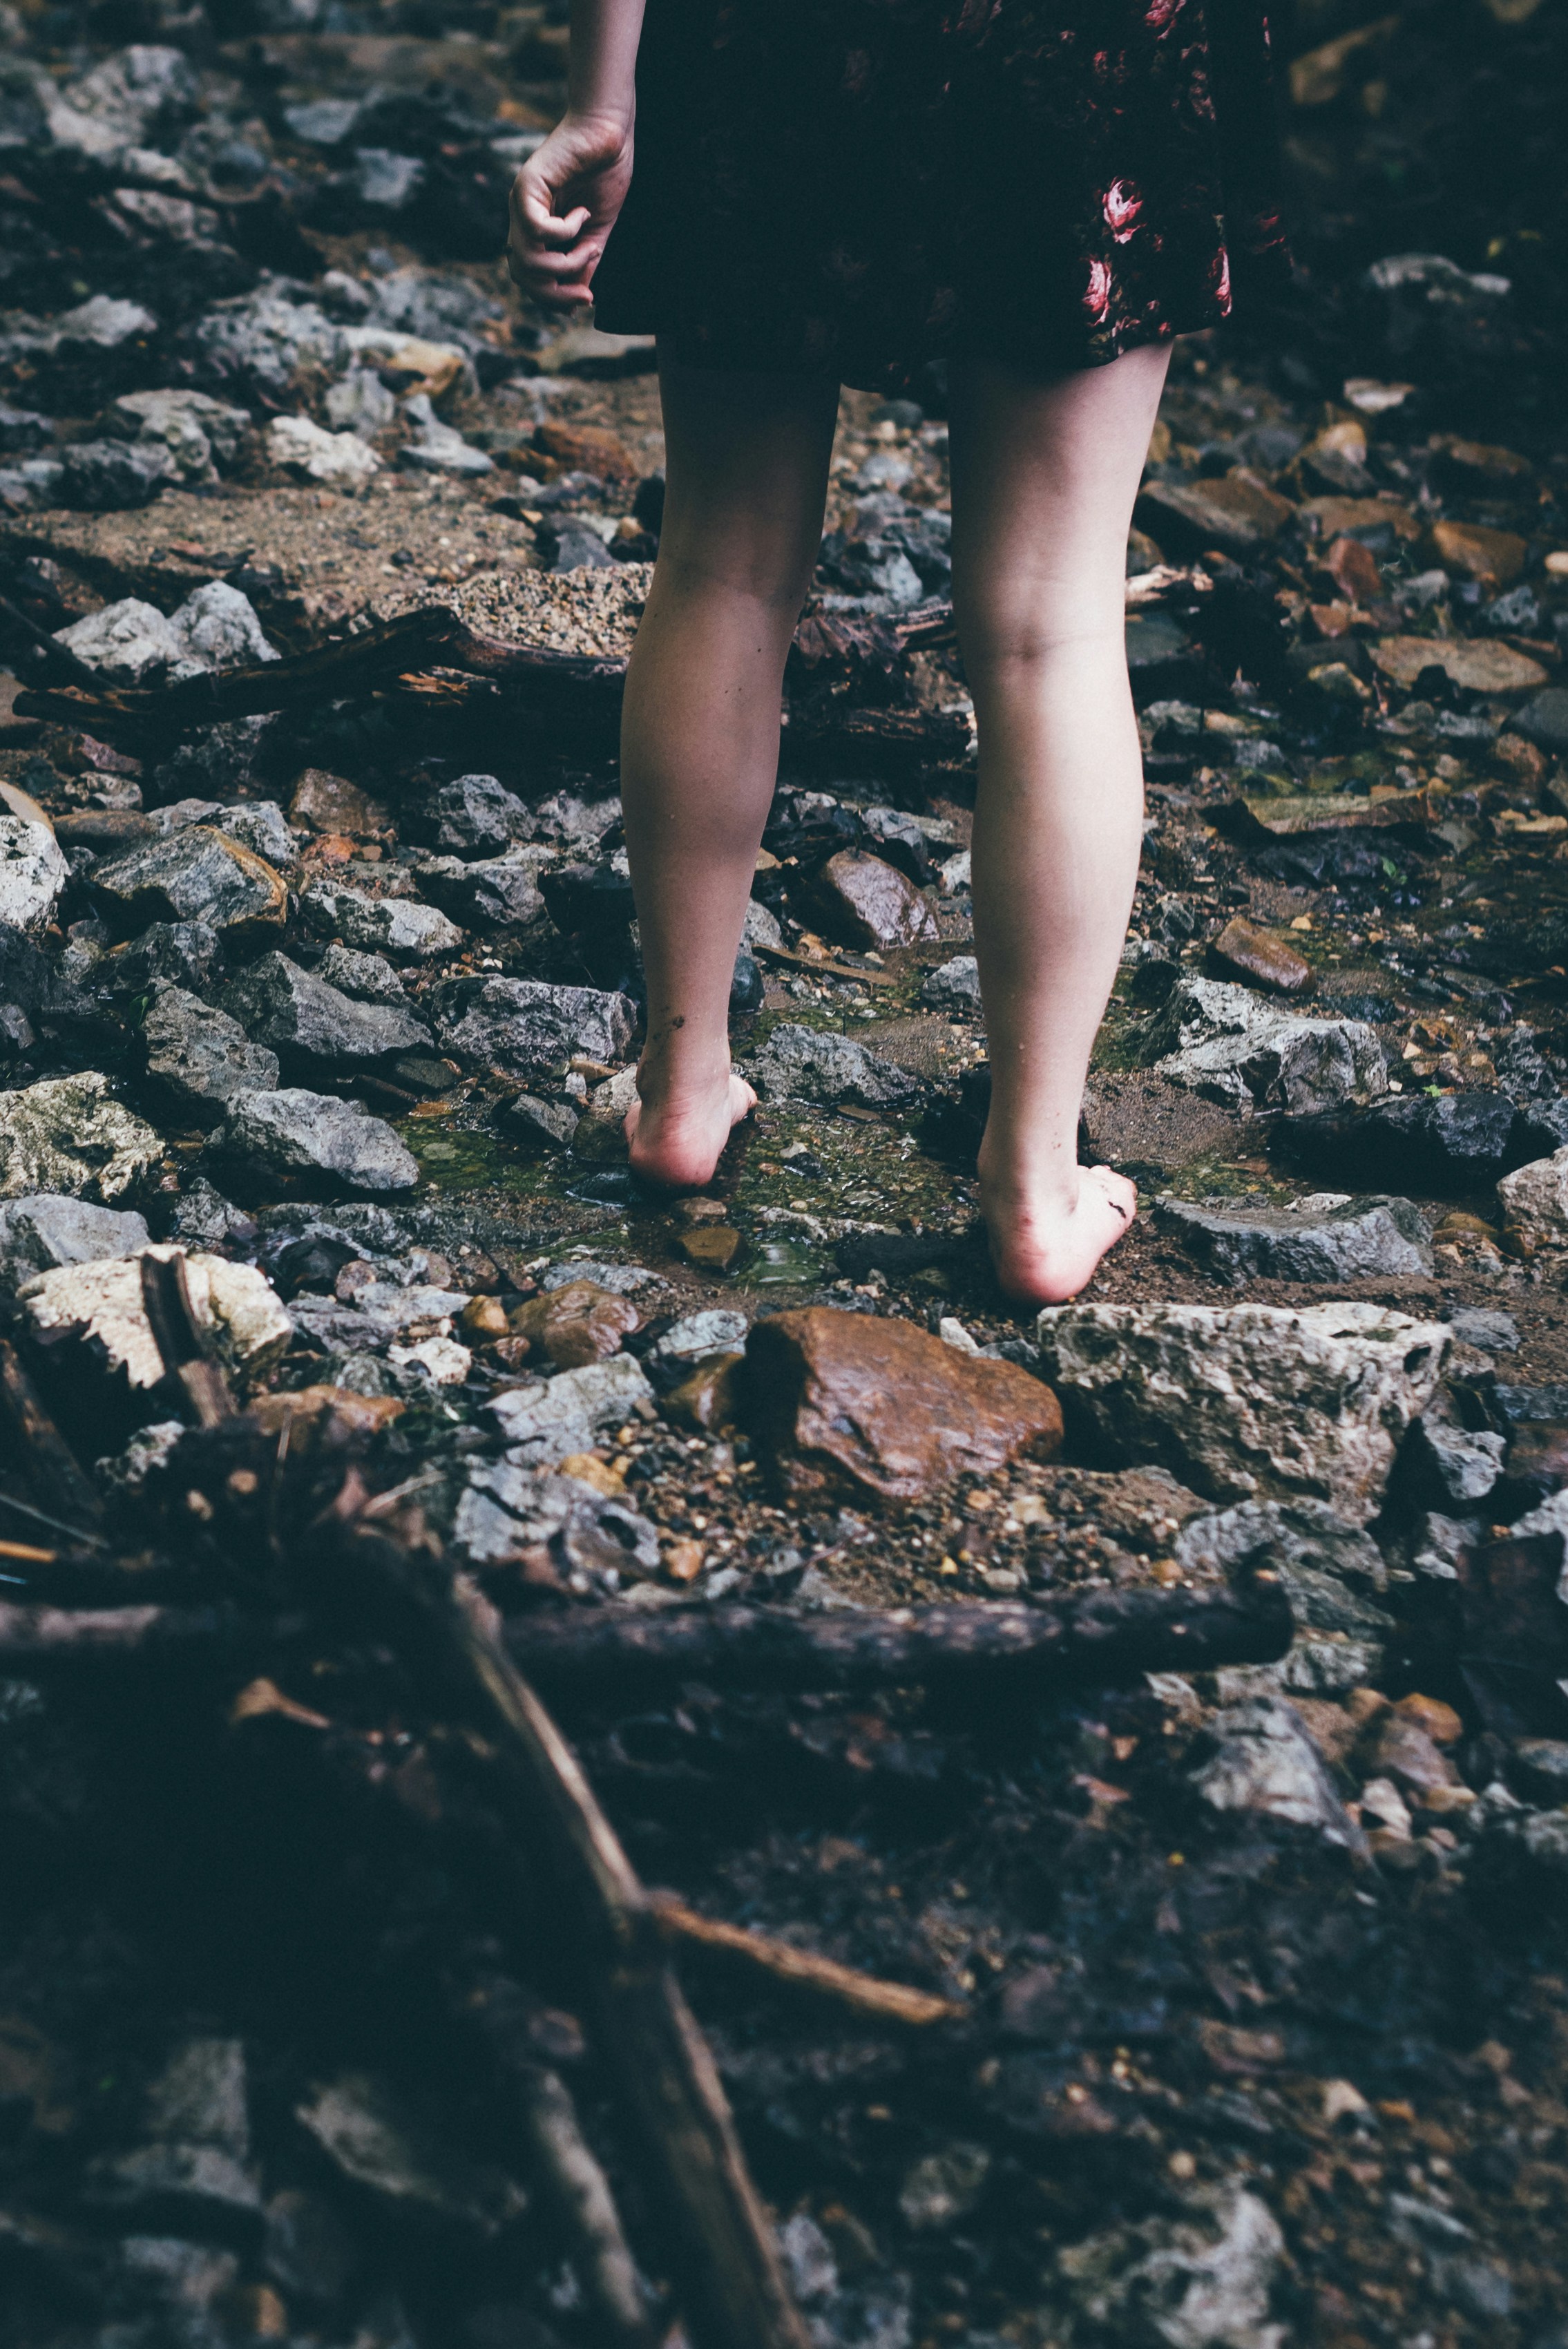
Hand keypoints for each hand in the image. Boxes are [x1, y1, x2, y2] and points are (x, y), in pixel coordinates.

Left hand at [508, 111, 633, 309]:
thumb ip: (582, 263)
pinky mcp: (526, 185)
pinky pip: (538, 230)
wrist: (609, 132)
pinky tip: (582, 214)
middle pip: (522, 275)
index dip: (551, 298)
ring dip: (565, 265)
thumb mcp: (595, 232)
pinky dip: (564, 232)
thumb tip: (574, 302)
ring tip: (590, 247)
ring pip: (527, 259)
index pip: (528, 277)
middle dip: (555, 294)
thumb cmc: (605, 173)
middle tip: (586, 295)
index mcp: (536, 228)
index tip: (584, 301)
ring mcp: (521, 201)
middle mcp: (522, 216)